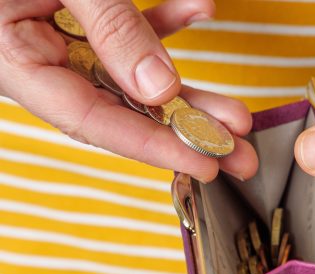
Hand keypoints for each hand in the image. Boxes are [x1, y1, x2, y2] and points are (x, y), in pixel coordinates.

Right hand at [0, 0, 257, 180]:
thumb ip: (110, 28)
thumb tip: (160, 86)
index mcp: (18, 62)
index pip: (96, 121)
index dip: (155, 148)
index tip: (206, 164)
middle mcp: (43, 60)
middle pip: (126, 110)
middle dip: (189, 133)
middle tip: (239, 156)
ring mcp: (63, 39)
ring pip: (137, 79)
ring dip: (191, 93)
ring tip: (236, 114)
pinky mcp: (80, 16)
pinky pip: (130, 29)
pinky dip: (166, 22)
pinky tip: (199, 10)